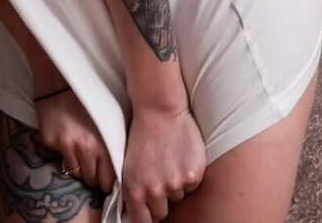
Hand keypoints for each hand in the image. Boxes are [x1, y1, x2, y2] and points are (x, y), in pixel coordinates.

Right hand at [33, 87, 116, 194]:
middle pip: (91, 181)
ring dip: (78, 168)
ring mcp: (66, 145)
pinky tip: (66, 140)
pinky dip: (63, 155)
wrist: (61, 78)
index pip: (108, 180)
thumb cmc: (90, 97)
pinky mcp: (50, 141)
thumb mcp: (110, 119)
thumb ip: (114, 144)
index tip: (106, 178)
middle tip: (93, 168)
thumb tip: (121, 168)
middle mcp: (85, 147)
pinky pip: (59, 159)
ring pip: (75, 173)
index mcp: (104, 142)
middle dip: (93, 177)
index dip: (107, 182)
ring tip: (79, 152)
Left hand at [121, 105, 206, 221]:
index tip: (149, 213)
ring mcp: (175, 184)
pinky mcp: (192, 175)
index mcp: (134, 190)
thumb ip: (135, 191)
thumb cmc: (142, 134)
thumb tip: (141, 212)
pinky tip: (180, 156)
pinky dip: (188, 174)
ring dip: (175, 184)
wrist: (159, 109)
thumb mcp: (128, 165)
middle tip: (159, 176)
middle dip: (161, 200)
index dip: (147, 217)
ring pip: (178, 197)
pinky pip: (191, 185)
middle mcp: (154, 191)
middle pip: (162, 212)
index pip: (143, 221)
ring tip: (169, 160)